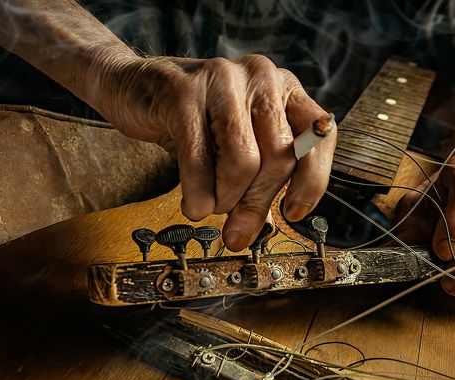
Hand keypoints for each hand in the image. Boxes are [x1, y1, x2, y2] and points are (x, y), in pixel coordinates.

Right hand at [97, 54, 335, 250]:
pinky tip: (194, 204)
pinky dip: (198, 193)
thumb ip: (260, 176)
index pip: (321, 135)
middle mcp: (261, 76)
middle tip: (237, 229)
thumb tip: (262, 227)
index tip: (293, 213)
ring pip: (243, 160)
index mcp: (284, 87)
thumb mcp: (236, 144)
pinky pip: (198, 159)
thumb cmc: (191, 122)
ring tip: (210, 205)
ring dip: (226, 198)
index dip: (313, 181)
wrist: (133, 89)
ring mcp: (222, 79)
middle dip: (256, 202)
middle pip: (278, 156)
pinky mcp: (183, 92)